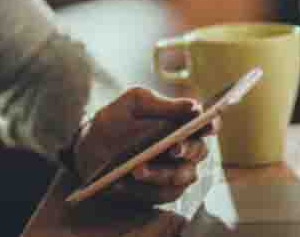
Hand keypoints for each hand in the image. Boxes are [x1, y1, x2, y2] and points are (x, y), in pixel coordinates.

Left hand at [74, 87, 217, 205]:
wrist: (88, 149)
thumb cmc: (115, 121)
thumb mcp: (132, 104)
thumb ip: (161, 105)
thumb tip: (193, 106)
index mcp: (182, 122)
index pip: (207, 123)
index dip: (211, 124)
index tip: (206, 125)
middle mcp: (185, 148)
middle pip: (199, 151)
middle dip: (186, 149)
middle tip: (172, 148)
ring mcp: (175, 172)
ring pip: (183, 176)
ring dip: (161, 173)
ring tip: (138, 170)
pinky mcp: (161, 193)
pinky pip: (162, 195)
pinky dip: (143, 190)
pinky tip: (123, 183)